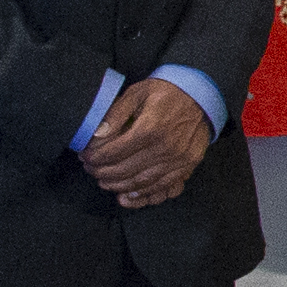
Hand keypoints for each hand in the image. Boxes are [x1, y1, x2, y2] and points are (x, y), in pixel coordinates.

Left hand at [83, 77, 212, 207]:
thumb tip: (95, 135)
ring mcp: (179, 159)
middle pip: (125, 170)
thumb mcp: (136, 94)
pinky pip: (163, 187)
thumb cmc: (166, 93)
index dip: (95, 158)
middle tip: (91, 170)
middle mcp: (166, 147)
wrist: (201, 95)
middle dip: (102, 173)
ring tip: (104, 181)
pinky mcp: (188, 165)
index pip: (114, 152)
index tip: (85, 158)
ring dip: (119, 186)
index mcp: (151, 127)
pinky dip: (143, 194)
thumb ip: (114, 114)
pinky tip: (128, 193)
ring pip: (142, 183)